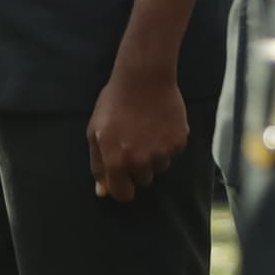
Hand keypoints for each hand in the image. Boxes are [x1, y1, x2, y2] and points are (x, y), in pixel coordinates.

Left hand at [86, 64, 188, 201]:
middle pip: (143, 180)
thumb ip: (98, 164)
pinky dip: (167, 144)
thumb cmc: (114, 103)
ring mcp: (163, 153)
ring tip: (146, 131)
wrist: (144, 79)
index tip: (123, 178)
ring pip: (159, 167)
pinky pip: (173, 153)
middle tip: (133, 143)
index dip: (122, 188)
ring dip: (153, 156)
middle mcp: (141, 162)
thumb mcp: (95, 132)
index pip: (123, 194)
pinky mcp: (179, 143)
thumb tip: (103, 191)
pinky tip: (159, 125)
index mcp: (117, 161)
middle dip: (137, 168)